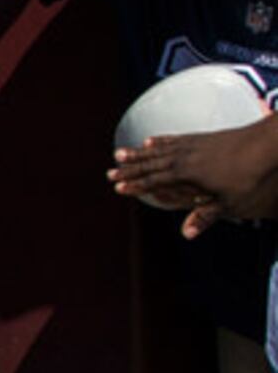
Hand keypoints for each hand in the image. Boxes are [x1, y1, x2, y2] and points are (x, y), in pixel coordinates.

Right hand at [110, 115, 277, 235]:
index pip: (155, 181)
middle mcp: (185, 157)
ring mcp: (193, 145)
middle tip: (109, 172)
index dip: (135, 185)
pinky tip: (151, 141)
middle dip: (129, 169)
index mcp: (188, 173)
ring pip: (158, 149)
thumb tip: (186, 234)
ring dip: (138, 153)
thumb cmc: (250, 175)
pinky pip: (173, 139)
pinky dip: (159, 141)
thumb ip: (206, 215)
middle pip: (151, 164)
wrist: (267, 142)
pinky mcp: (202, 137)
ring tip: (120, 153)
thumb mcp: (230, 202)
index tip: (117, 188)